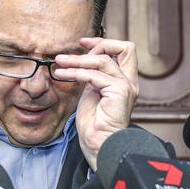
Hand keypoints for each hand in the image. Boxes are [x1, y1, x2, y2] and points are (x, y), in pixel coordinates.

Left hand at [54, 37, 138, 170]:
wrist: (99, 146)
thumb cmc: (94, 124)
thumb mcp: (91, 92)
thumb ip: (92, 75)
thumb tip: (83, 59)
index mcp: (124, 81)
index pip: (123, 51)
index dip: (104, 43)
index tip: (84, 42)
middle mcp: (129, 82)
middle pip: (125, 48)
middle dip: (99, 43)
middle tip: (77, 46)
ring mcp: (126, 87)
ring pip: (103, 60)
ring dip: (77, 59)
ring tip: (60, 62)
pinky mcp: (119, 93)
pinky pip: (94, 75)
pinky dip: (75, 72)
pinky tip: (62, 75)